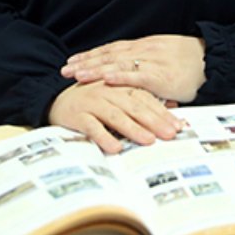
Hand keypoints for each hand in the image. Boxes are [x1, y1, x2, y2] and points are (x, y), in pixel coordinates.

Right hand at [48, 82, 183, 152]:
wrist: (55, 99)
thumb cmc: (93, 101)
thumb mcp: (118, 97)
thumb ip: (143, 101)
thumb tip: (172, 106)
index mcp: (119, 86)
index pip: (145, 98)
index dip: (162, 111)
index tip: (178, 126)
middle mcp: (107, 91)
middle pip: (134, 105)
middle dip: (154, 120)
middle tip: (170, 134)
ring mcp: (92, 102)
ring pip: (116, 115)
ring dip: (133, 128)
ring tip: (149, 141)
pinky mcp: (77, 115)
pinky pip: (92, 127)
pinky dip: (104, 137)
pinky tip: (116, 148)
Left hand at [61, 35, 206, 103]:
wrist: (214, 61)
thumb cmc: (191, 62)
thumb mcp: (165, 59)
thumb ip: (147, 66)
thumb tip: (128, 73)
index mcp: (145, 47)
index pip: (111, 50)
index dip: (91, 55)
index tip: (73, 60)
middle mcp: (145, 51)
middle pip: (109, 55)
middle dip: (85, 62)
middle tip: (65, 70)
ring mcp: (152, 62)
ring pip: (118, 64)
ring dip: (95, 69)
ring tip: (77, 74)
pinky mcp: (162, 75)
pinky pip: (137, 76)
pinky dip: (120, 76)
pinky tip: (105, 79)